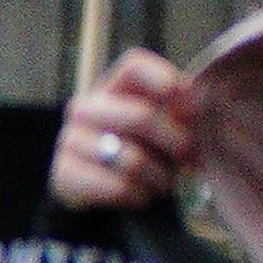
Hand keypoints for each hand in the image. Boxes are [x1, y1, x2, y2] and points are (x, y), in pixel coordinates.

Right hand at [53, 49, 199, 214]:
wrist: (97, 187)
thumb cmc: (140, 150)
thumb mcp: (164, 126)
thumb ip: (181, 111)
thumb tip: (198, 99)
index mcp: (113, 87)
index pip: (135, 66)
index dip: (165, 80)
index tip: (190, 106)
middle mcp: (86, 106)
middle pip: (142, 116)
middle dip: (176, 143)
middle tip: (191, 160)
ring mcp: (70, 138)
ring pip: (133, 159)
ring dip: (160, 178)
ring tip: (164, 182)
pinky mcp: (63, 172)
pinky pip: (117, 187)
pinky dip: (139, 196)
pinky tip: (141, 195)